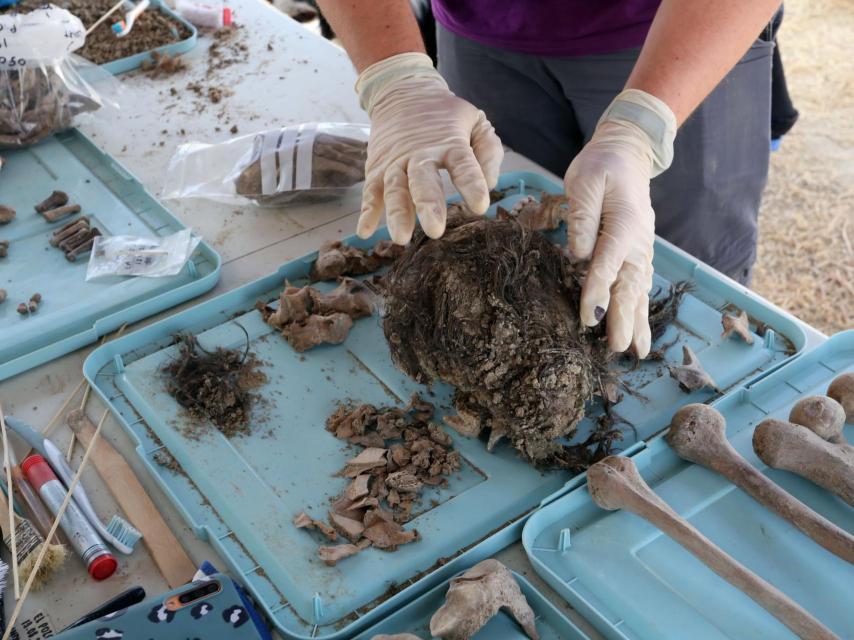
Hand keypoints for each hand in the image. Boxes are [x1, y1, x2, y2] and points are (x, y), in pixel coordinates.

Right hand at [355, 53, 503, 243]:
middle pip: (423, 180)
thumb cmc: (446, 115)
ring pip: (394, 188)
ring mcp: (395, 162)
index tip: (480, 206)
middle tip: (435, 230)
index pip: (462, 164)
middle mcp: (420, 154)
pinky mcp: (376, 168)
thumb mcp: (475, 122)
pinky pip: (370, 191)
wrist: (403, 92)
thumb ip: (487, 151)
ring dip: (397, 213)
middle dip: (428, 205)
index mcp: (450, 143)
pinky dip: (367, 211)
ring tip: (401, 238)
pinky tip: (365, 232)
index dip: (471, 184)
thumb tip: (491, 182)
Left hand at [563, 90, 675, 357]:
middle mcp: (637, 241)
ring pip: (639, 290)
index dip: (597, 293)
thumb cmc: (601, 165)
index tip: (588, 320)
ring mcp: (641, 248)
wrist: (627, 152)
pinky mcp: (638, 252)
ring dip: (637, 321)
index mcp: (624, 223)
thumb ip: (583, 216)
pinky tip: (638, 329)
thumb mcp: (585, 180)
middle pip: (629, 285)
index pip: (608, 263)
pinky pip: (640, 284)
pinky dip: (640, 309)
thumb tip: (578, 254)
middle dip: (623, 319)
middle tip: (617, 348)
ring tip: (637, 352)